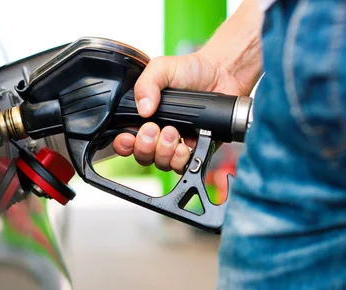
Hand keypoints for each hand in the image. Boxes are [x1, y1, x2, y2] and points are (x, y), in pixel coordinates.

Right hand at [112, 51, 251, 173]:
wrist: (221, 74)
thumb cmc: (190, 70)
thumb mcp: (161, 68)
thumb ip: (146, 84)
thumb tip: (142, 109)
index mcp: (144, 117)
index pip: (125, 140)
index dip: (124, 144)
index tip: (129, 137)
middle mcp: (157, 134)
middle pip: (142, 156)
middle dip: (145, 146)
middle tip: (154, 129)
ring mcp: (175, 144)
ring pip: (160, 162)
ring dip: (163, 151)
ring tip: (173, 132)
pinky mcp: (194, 150)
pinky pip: (181, 166)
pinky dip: (180, 159)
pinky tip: (184, 145)